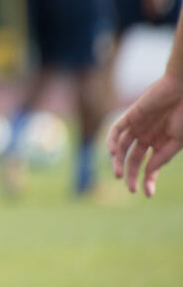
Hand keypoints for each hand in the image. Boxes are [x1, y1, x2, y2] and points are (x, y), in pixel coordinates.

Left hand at [107, 75, 182, 196]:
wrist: (182, 91)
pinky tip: (112, 153)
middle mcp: (145, 136)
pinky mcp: (130, 116)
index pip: (148, 166)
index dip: (147, 180)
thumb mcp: (177, 141)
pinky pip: (116, 130)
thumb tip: (149, 171)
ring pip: (121, 147)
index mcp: (159, 144)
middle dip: (130, 174)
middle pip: (132, 159)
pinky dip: (111, 141)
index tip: (147, 194)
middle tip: (130, 189)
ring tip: (118, 175)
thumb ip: (162, 156)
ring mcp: (137, 127)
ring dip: (118, 161)